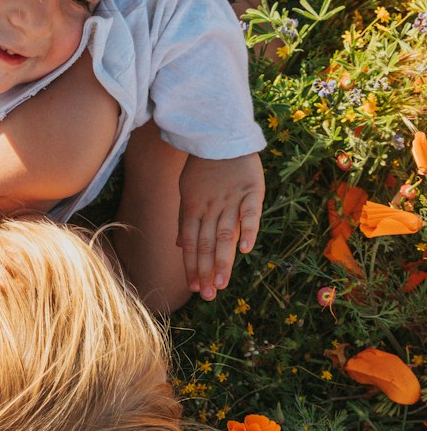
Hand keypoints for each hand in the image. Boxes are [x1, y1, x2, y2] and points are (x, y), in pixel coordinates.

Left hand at [177, 152, 264, 300]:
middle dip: (205, 271)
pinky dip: (247, 229)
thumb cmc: (203, 166)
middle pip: (206, 244)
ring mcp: (230, 199)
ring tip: (220, 284)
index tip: (193, 288)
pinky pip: (249, 212)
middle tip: (207, 295)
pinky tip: (246, 250)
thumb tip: (180, 245)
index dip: (192, 266)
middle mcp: (210, 207)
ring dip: (222, 260)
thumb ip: (186, 219)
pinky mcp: (251, 190)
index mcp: (193, 208)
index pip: (191, 243)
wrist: (221, 134)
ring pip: (225, 234)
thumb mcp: (187, 191)